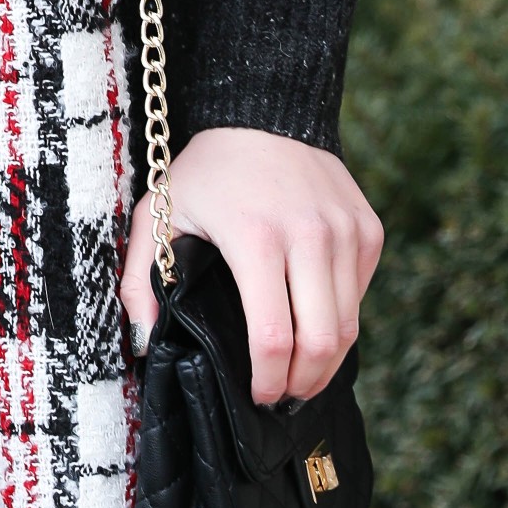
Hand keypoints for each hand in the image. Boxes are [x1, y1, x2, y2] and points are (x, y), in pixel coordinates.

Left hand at [118, 126, 382, 406]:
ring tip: (300, 373)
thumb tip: (146, 343)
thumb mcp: (158, 214)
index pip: (272, 337)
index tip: (256, 395)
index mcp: (255, 237)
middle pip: (322, 342)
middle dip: (303, 384)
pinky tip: (313, 319)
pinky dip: (341, 317)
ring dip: (326, 361)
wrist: (265, 111)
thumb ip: (139, 280)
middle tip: (282, 396)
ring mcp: (346, 232)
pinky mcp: (368, 229)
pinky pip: (360, 293)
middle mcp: (310, 235)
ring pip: (350, 325)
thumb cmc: (207, 169)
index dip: (266, 381)